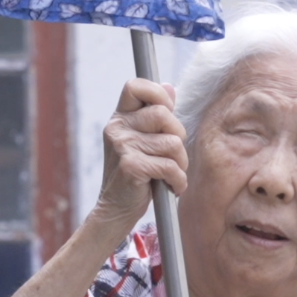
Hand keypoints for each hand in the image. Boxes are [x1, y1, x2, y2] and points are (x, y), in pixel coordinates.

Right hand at [97, 78, 184, 230]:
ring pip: (172, 143)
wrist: (115, 209)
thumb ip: (154, 114)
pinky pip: (170, 166)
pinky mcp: (131, 166)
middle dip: (178, 136)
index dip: (156, 94)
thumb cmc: (134, 174)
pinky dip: (178, 180)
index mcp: (119, 118)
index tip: (167, 112)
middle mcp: (117, 128)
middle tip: (173, 155)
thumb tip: (169, 86)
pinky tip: (171, 187)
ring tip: (171, 174)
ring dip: (180, 163)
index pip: (135, 86)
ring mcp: (122, 146)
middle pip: (163, 114)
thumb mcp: (142, 140)